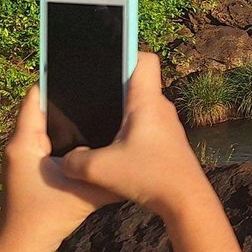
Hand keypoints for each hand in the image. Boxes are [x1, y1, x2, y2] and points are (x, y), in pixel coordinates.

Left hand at [0, 86, 119, 251]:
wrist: (23, 249)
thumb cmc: (46, 216)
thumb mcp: (84, 193)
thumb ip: (107, 172)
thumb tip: (133, 152)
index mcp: (24, 142)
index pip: (35, 98)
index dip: (56, 81)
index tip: (85, 71)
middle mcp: (20, 144)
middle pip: (42, 109)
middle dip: (69, 99)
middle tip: (101, 88)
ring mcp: (23, 157)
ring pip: (46, 126)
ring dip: (67, 119)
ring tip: (100, 106)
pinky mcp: (30, 168)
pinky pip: (47, 141)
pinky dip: (65, 135)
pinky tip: (90, 135)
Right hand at [63, 52, 214, 222]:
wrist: (186, 200)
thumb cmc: (149, 177)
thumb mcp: (100, 170)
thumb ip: (75, 162)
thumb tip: (66, 159)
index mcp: (147, 102)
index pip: (146, 59)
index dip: (127, 51)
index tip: (106, 57)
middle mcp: (160, 108)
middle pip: (139, 82)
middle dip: (115, 84)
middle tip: (92, 91)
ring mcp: (166, 124)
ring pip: (142, 105)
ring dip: (123, 110)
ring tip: (99, 119)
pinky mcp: (167, 141)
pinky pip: (146, 124)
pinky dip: (130, 129)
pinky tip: (115, 146)